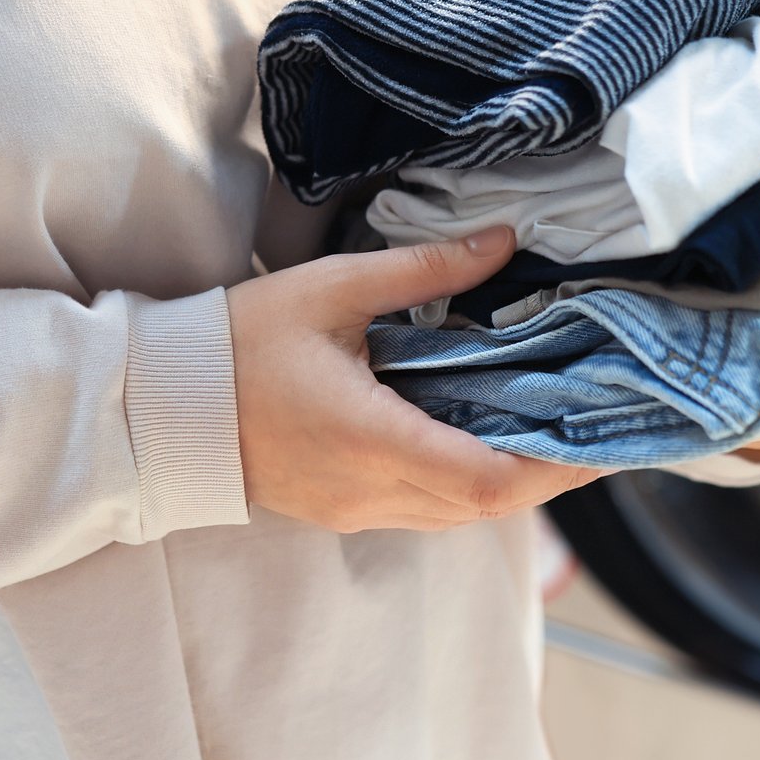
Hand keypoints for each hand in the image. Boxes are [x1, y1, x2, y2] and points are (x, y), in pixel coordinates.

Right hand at [228, 228, 604, 531]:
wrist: (158, 403)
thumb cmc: (238, 341)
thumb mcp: (332, 289)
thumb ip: (425, 269)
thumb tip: (503, 243)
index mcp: (370, 439)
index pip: (487, 479)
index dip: (554, 468)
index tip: (601, 437)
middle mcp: (368, 490)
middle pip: (485, 507)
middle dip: (547, 474)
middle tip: (595, 429)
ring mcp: (353, 510)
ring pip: (456, 516)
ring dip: (507, 482)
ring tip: (550, 432)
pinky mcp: (339, 511)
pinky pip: (423, 511)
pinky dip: (465, 485)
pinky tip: (483, 441)